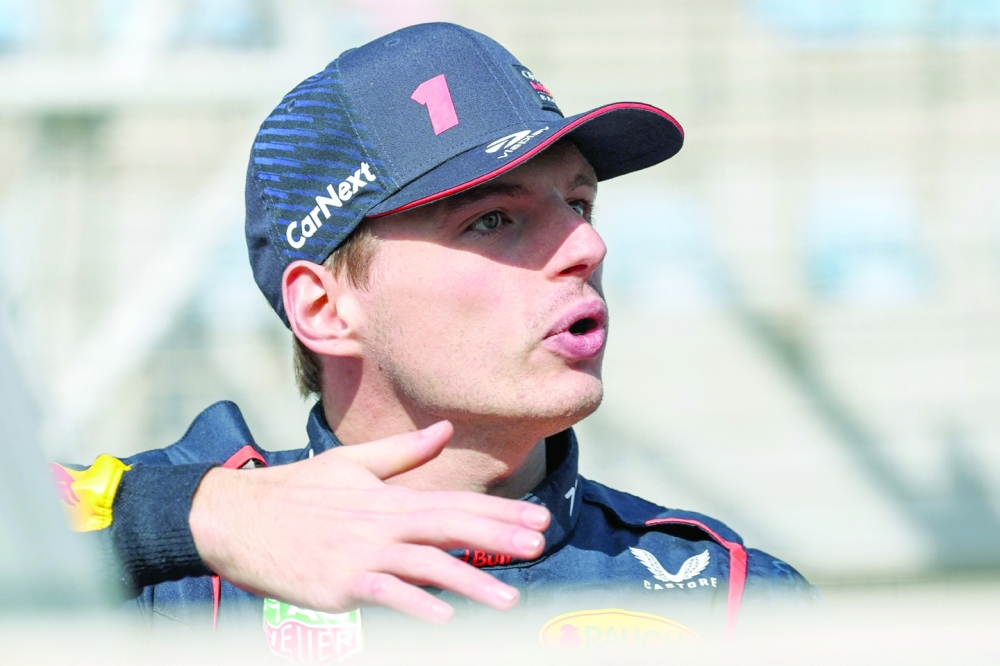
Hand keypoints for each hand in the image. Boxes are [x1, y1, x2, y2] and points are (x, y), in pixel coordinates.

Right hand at [189, 421, 549, 623]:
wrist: (235, 516)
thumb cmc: (294, 491)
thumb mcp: (351, 464)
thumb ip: (402, 453)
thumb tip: (445, 430)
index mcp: (389, 498)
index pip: (456, 503)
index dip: (500, 511)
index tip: (538, 519)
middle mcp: (382, 523)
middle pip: (451, 529)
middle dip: (499, 537)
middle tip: (539, 544)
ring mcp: (362, 554)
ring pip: (426, 566)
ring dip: (470, 582)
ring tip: (509, 599)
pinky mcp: (339, 584)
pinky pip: (385, 595)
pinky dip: (415, 605)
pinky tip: (444, 618)